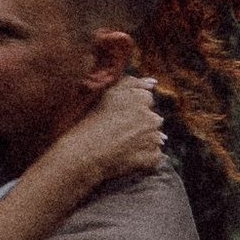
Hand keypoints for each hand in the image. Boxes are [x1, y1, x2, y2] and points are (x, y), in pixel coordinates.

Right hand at [49, 73, 167, 186]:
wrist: (83, 154)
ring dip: (144, 140)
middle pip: (153, 118)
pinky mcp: (152, 157)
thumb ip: (132, 83)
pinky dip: (145, 156)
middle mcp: (150, 117)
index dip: (132, 109)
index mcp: (140, 99)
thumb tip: (153, 83)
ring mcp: (152, 138)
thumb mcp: (108, 94)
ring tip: (122, 145)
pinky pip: (154, 154)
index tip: (118, 117)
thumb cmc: (90, 122)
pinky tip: (127, 156)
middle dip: (141, 124)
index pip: (146, 99)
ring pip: (155, 136)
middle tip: (119, 132)